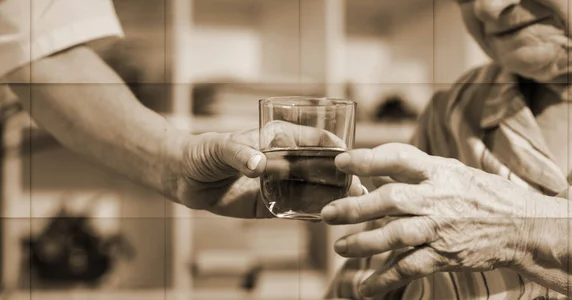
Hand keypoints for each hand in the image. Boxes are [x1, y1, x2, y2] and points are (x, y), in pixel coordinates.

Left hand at [173, 121, 363, 217]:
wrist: (185, 179)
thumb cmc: (203, 153)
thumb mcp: (219, 148)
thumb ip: (239, 154)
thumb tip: (258, 164)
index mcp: (280, 138)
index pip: (316, 139)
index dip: (336, 148)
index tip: (351, 159)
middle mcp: (286, 160)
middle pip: (322, 167)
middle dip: (341, 176)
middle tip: (356, 188)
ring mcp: (281, 183)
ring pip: (314, 189)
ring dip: (332, 196)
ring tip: (350, 206)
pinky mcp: (272, 204)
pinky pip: (296, 209)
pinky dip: (312, 213)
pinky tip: (328, 218)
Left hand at [321, 143, 538, 296]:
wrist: (522, 227)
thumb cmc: (483, 195)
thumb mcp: (453, 172)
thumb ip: (418, 172)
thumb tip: (377, 169)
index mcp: (439, 172)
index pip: (399, 159)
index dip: (368, 159)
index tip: (341, 162)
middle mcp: (437, 199)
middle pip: (390, 201)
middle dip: (355, 208)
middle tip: (328, 214)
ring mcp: (440, 229)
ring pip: (395, 236)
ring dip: (363, 243)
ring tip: (340, 248)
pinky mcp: (445, 256)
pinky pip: (409, 269)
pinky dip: (385, 280)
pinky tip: (365, 289)